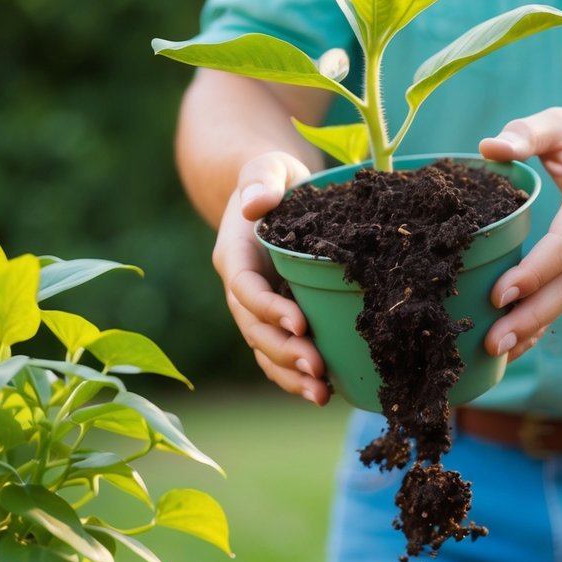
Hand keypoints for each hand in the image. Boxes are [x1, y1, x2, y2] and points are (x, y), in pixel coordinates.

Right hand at [211, 151, 329, 403]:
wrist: (269, 194)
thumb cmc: (271, 178)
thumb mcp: (266, 167)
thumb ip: (260, 179)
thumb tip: (256, 204)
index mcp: (235, 255)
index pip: (246, 289)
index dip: (269, 309)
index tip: (300, 323)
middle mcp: (241, 289)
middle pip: (255, 329)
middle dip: (284, 353)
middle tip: (318, 369)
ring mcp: (256, 309)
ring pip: (265, 350)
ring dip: (290, 375)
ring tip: (322, 395)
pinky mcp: (275, 320)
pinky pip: (279, 355)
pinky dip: (295, 376)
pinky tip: (325, 394)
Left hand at [479, 107, 561, 360]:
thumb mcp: (561, 125)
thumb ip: (526, 132)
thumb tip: (490, 148)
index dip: (536, 271)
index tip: (500, 292)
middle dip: (532, 315)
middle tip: (493, 340)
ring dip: (534, 327)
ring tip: (495, 351)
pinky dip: (541, 326)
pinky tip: (513, 347)